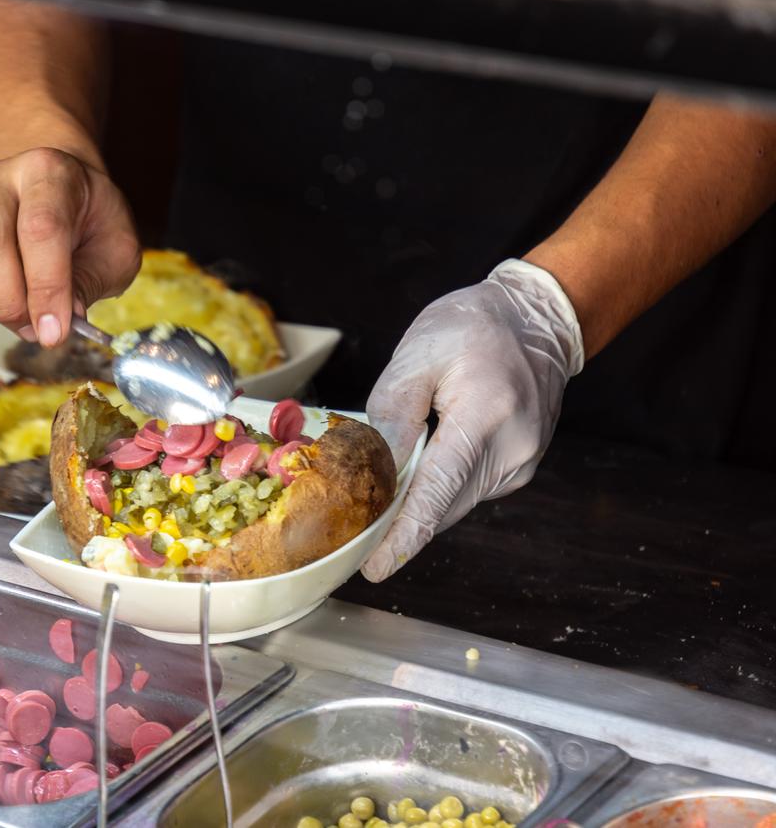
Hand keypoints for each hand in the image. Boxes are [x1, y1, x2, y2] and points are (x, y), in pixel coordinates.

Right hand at [0, 147, 140, 344]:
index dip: (47, 288)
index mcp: (47, 172)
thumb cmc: (85, 223)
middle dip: (9, 303)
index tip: (54, 333)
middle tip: (31, 325)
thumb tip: (57, 322)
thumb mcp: (114, 248)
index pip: (40, 229)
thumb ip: (92, 282)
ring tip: (6, 308)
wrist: (45, 190)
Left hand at [362, 259, 585, 581]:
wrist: (536, 319)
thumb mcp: (418, 354)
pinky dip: (437, 490)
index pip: (438, 489)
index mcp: (485, 414)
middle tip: (349, 531)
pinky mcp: (519, 467)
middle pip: (443, 506)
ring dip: (416, 505)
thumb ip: (393, 414)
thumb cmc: (473, 327)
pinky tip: (415, 472)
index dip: (404, 534)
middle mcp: (513, 448)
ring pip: (454, 503)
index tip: (376, 568)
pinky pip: (467, 490)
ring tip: (375, 498)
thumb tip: (373, 471)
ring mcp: (522, 462)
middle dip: (397, 523)